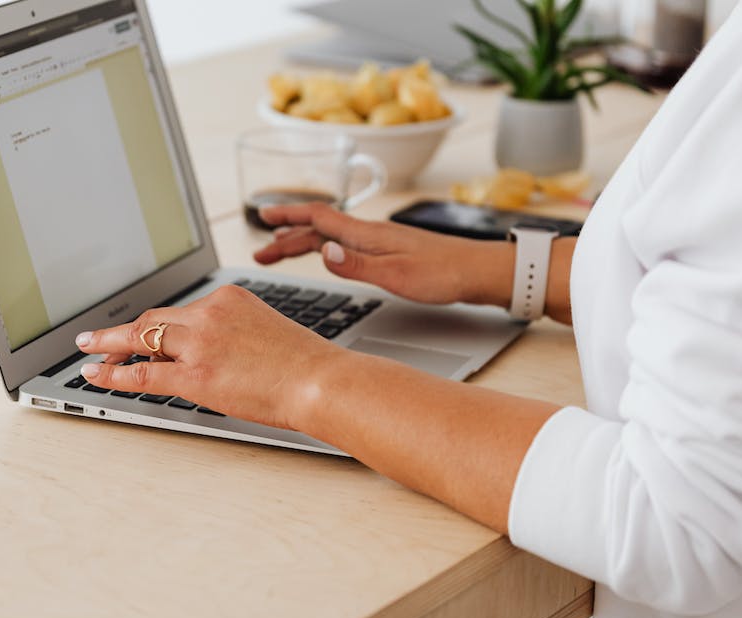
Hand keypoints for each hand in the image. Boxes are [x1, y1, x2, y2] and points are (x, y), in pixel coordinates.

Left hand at [73, 285, 346, 430]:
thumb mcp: (268, 332)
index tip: (145, 331)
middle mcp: (209, 313)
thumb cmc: (306, 365)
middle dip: (125, 331)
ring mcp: (198, 342)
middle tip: (101, 337)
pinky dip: (112, 373)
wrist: (319, 381)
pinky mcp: (192, 373)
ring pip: (140, 338)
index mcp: (229, 298)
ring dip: (108, 344)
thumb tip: (218, 356)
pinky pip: (141, 372)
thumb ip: (237, 335)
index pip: (183, 310)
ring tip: (87, 350)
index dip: (158, 325)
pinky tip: (94, 374)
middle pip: (155, 319)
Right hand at [254, 203, 512, 307]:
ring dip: (304, 241)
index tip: (261, 216)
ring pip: (332, 236)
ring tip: (282, 251)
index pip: (318, 217)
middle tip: (261, 250)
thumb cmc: (444, 275)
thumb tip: (321, 252)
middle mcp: (371, 233)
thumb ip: (357, 265)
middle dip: (287, 235)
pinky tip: (328, 255)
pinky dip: (326, 247)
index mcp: (368, 235)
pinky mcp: (392, 251)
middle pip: (319, 227)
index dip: (287, 215)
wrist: (481, 271)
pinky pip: (347, 244)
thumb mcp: (397, 276)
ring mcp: (382, 241)